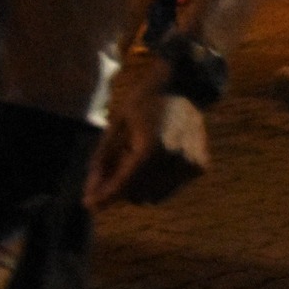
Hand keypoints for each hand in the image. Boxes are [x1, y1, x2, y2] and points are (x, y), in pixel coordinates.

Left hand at [85, 82, 209, 209]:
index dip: (103, 197)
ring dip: (141, 186)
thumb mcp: (116, 126)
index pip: (123, 185)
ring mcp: (190, 165)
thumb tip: (90, 193)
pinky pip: (170, 189)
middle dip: (122, 187)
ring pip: (154, 196)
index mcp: (151, 147)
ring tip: (140, 159)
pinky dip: (158, 181)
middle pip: (137, 195)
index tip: (88, 204)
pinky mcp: (200, 167)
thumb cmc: (144, 102)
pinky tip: (158, 159)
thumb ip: (102, 162)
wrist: (184, 85)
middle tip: (117, 166)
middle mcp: (174, 160)